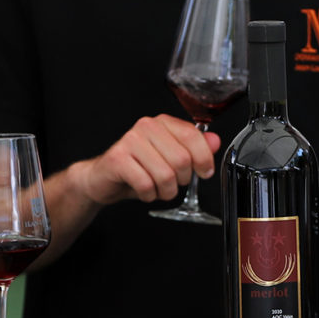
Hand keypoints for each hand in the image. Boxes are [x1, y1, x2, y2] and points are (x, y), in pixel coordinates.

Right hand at [70, 115, 218, 206]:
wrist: (103, 178)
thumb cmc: (139, 168)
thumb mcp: (170, 158)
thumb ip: (195, 148)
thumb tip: (215, 141)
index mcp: (163, 122)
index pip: (193, 136)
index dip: (204, 159)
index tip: (204, 172)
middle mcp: (147, 126)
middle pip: (182, 159)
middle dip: (181, 180)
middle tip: (172, 183)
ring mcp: (130, 141)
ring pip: (166, 175)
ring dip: (165, 191)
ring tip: (157, 188)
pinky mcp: (117, 159)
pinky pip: (146, 184)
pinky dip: (149, 195)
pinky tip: (144, 190)